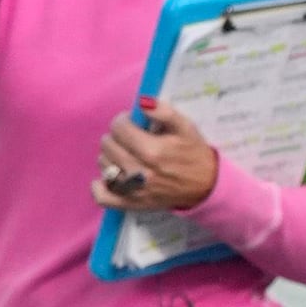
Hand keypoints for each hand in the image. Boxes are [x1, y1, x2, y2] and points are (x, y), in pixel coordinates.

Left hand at [95, 99, 222, 215]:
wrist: (206, 186)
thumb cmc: (193, 153)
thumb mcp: (185, 127)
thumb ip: (164, 112)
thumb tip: (142, 102)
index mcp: (152, 150)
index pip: (119, 128)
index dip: (123, 120)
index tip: (132, 123)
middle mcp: (139, 172)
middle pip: (108, 145)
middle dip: (116, 136)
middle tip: (130, 138)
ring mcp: (134, 190)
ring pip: (104, 165)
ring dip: (110, 156)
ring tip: (125, 154)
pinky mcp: (132, 204)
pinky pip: (103, 197)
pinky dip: (99, 186)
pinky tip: (107, 177)